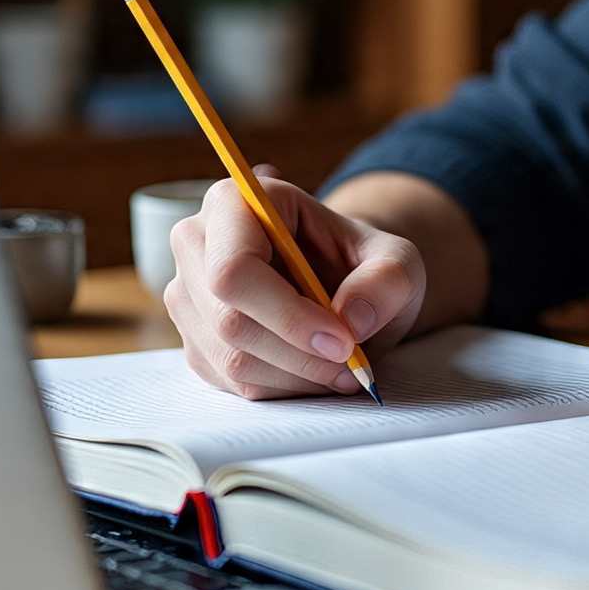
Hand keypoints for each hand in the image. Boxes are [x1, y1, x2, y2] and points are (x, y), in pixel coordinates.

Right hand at [165, 167, 425, 398]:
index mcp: (237, 202)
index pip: (235, 267)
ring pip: (230, 358)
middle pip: (229, 319)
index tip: (343, 340)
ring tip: (344, 367)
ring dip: (296, 375)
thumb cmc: (365, 263)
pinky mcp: (195, 339)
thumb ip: (387, 280)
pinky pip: (230, 382)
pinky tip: (314, 371)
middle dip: (299, 353)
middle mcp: (198, 242)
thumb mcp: (399, 261)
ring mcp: (189, 294)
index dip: (286, 313)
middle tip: (353, 363)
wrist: (346, 284)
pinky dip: (282, 387)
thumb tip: (351, 318)